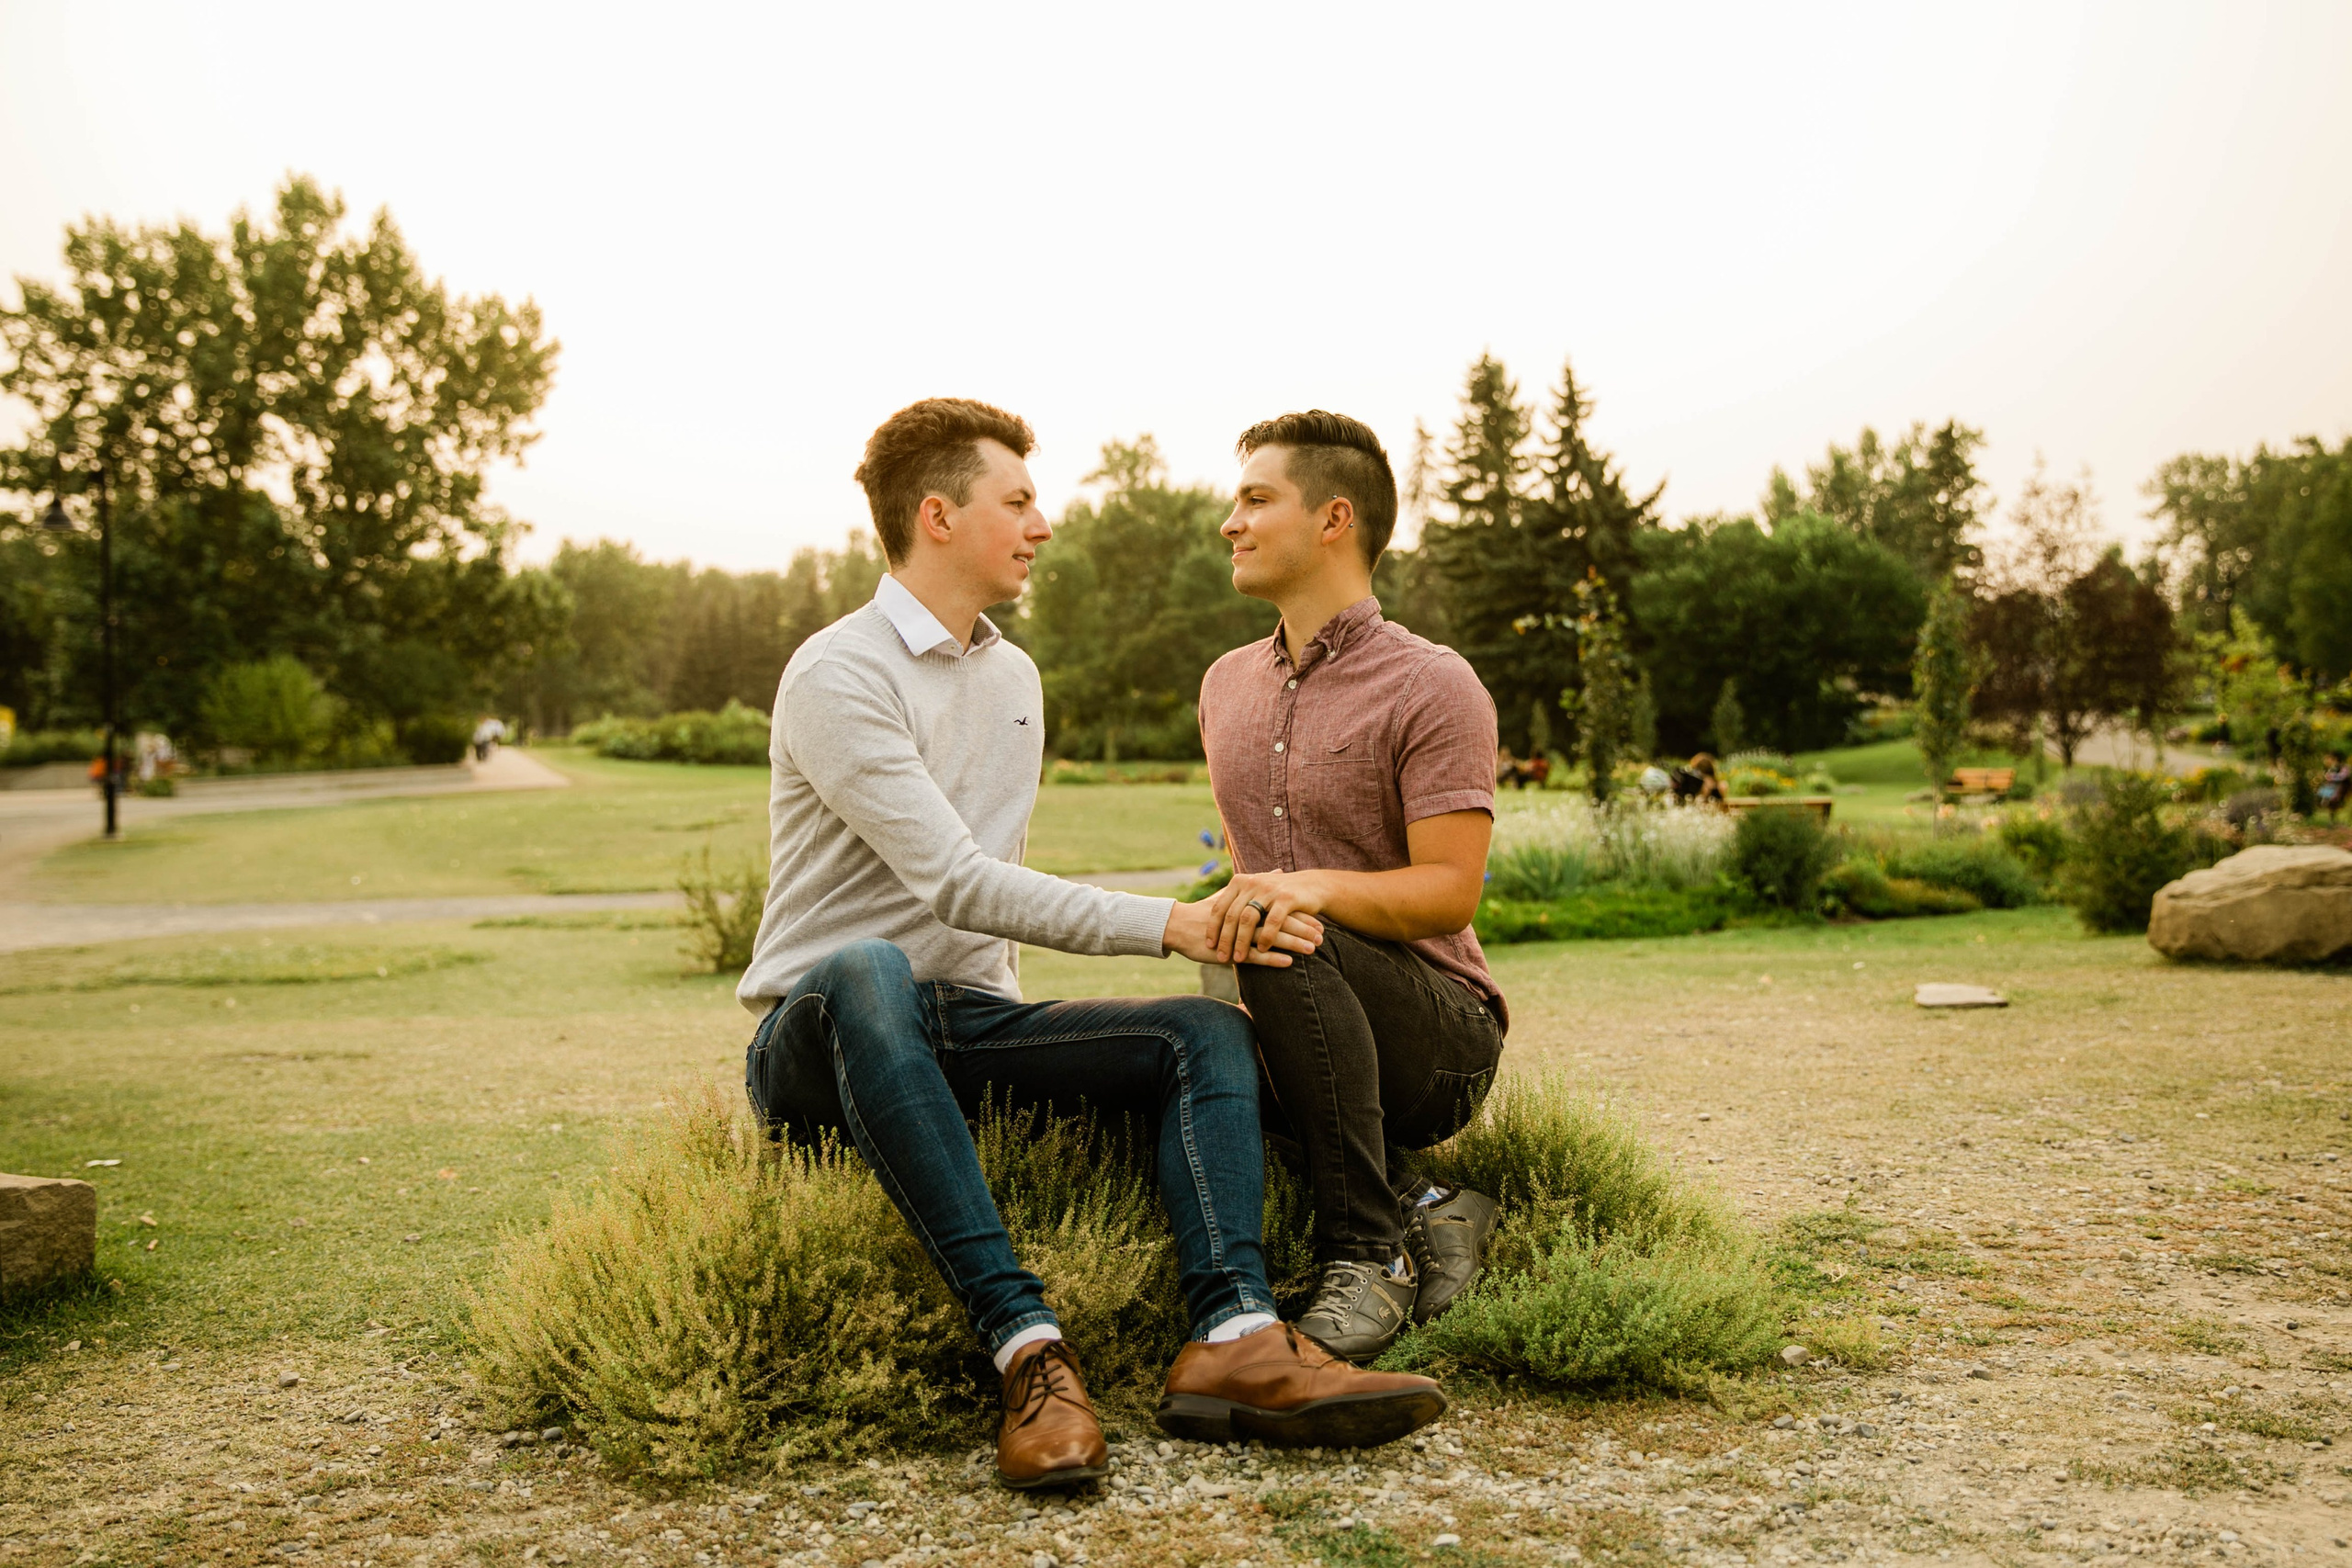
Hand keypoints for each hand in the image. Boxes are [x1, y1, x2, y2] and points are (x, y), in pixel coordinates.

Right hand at [1162, 896, 1321, 966]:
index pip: (1280, 908)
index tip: (1320, 922)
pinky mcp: (1228, 949)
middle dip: (1303, 929)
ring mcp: (1237, 933)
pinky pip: (1253, 955)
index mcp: (1249, 902)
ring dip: (1293, 943)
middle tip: (1323, 936)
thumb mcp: (1234, 894)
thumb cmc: (1209, 911)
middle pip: (1279, 920)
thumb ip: (1259, 883)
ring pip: (1270, 937)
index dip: (1300, 915)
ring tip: (1313, 949)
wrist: (1179, 925)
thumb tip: (1280, 870)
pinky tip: (1288, 963)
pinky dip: (1271, 959)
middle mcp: (1245, 915)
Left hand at [1203, 870, 1330, 962]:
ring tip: (1238, 959)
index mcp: (1240, 882)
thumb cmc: (1279, 894)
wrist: (1313, 885)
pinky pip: (1272, 921)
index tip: (1209, 945)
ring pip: (1249, 919)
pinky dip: (1266, 937)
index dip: (1213, 927)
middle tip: (1220, 956)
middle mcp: (1252, 883)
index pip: (1220, 907)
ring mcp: (1269, 890)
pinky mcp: (1287, 898)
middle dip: (1225, 939)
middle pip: (1232, 915)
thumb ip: (1236, 901)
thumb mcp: (1254, 892)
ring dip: (1242, 941)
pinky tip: (1263, 951)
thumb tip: (1209, 917)